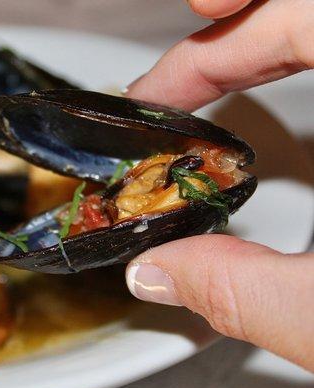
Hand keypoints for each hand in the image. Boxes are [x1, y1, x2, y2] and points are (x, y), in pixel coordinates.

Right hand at [125, 0, 313, 371]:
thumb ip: (244, 291)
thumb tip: (160, 275)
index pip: (299, 24)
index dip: (213, 51)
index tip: (156, 91)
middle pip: (306, 2)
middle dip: (236, 16)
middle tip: (183, 45)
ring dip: (271, 20)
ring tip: (218, 34)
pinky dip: (307, 45)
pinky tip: (279, 69)